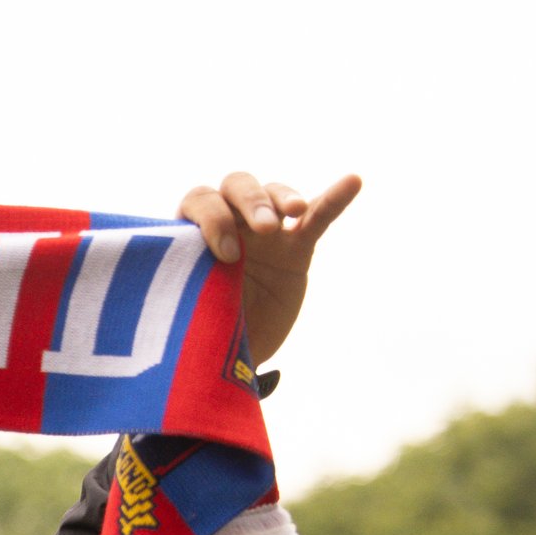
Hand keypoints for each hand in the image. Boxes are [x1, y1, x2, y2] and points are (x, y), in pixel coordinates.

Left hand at [177, 172, 359, 365]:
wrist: (234, 354)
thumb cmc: (203, 329)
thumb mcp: (193, 311)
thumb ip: (192, 289)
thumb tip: (182, 295)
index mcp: (194, 233)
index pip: (200, 202)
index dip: (214, 220)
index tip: (226, 255)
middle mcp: (228, 223)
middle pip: (236, 187)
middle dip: (251, 202)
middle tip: (265, 230)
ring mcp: (265, 233)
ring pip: (273, 195)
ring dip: (283, 198)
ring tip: (295, 211)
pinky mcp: (297, 247)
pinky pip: (318, 216)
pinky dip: (335, 199)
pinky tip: (353, 181)